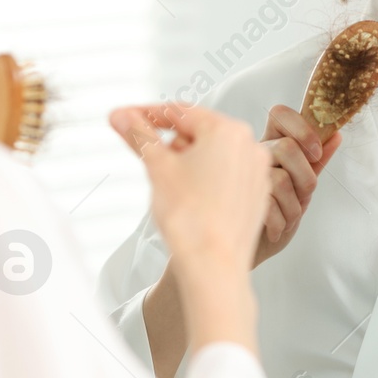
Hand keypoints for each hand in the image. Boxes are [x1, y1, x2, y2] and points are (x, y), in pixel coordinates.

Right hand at [109, 103, 271, 278]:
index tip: (123, 118)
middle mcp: (250, 145)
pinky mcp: (257, 195)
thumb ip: (138, 134)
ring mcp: (257, 171)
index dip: (145, 114)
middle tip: (155, 168)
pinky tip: (193, 203)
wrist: (213, 266)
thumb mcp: (157, 167)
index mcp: (228, 130)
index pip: (178, 112)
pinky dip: (206, 183)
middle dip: (170, 146)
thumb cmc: (189, 217)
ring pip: (211, 156)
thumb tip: (121, 116)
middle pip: (196, 132)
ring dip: (187, 164)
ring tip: (176, 192)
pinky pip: (225, 178)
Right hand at [255, 105, 342, 266]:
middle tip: (303, 195)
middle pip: (287, 147)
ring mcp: (242, 176)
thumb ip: (316, 162)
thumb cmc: (276, 215)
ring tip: (287, 218)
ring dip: (293, 207)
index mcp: (270, 145)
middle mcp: (253, 155)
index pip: (281, 115)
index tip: (315, 153)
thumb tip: (335, 135)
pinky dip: (281, 222)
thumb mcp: (300, 187)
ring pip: (280, 179)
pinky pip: (269, 204)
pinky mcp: (236, 199)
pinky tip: (276, 229)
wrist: (250, 247)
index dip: (301, 128)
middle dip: (305, 178)